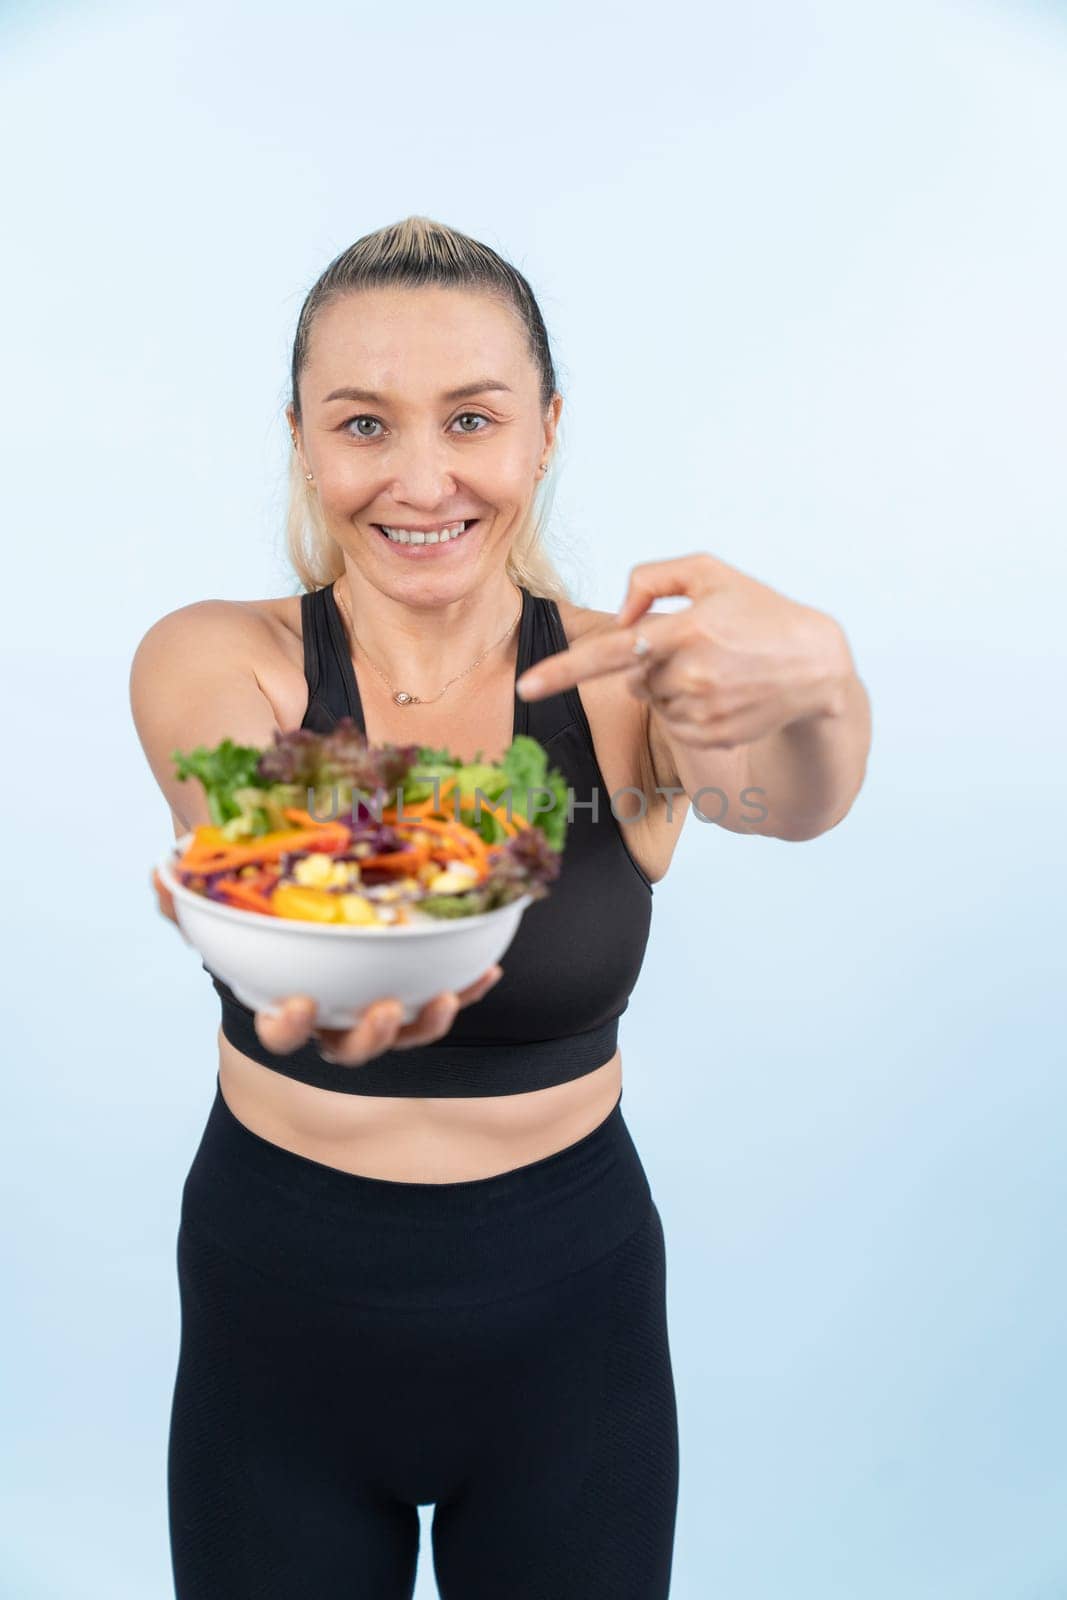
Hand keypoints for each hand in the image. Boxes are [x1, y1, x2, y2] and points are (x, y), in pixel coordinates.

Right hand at [150, 867, 503, 1065]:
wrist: (303, 898)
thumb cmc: (257, 910)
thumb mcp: (220, 902)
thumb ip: (187, 897)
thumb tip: (161, 876)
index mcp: (286, 1005)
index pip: (280, 1033)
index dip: (287, 1026)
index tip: (296, 1002)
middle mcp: (334, 1020)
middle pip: (352, 1050)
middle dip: (370, 1037)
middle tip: (385, 1008)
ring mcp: (378, 1012)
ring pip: (405, 1036)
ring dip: (427, 1023)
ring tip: (444, 996)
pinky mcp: (417, 993)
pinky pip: (444, 997)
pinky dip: (467, 988)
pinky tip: (489, 969)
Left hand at [516, 552, 850, 751]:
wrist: (814, 664)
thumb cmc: (758, 611)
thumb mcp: (711, 572)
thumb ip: (654, 577)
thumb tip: (619, 616)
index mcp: (685, 630)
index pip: (610, 653)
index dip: (563, 672)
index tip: (525, 688)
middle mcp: (690, 674)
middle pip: (633, 676)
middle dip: (651, 663)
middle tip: (700, 648)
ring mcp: (701, 710)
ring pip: (652, 701)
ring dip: (671, 686)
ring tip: (717, 670)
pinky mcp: (711, 737)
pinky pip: (673, 725)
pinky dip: (687, 709)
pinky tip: (722, 693)